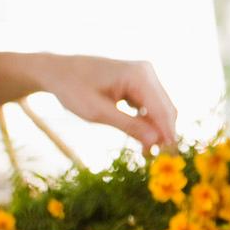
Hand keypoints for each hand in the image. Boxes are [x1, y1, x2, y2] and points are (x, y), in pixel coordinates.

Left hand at [38, 54, 177, 150]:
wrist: (58, 71)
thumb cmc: (73, 89)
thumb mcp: (97, 112)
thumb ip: (128, 125)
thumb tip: (156, 140)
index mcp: (139, 75)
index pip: (162, 110)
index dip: (168, 134)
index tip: (171, 157)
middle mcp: (146, 72)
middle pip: (165, 108)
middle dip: (162, 133)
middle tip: (154, 158)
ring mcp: (143, 75)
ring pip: (159, 107)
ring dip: (155, 129)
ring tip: (146, 152)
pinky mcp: (138, 81)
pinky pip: (149, 104)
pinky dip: (147, 120)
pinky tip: (141, 138)